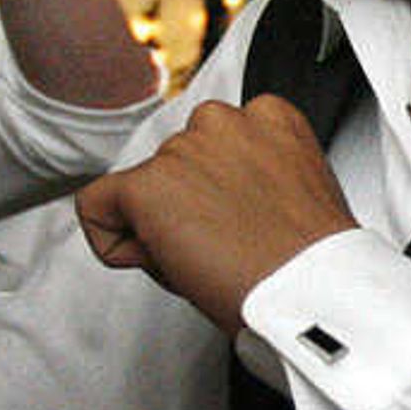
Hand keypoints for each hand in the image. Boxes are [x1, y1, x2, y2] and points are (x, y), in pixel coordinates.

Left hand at [75, 96, 355, 328]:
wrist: (311, 293)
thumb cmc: (314, 263)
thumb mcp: (297, 194)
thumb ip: (253, 177)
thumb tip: (209, 201)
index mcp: (269, 116)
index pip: (214, 143)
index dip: (219, 192)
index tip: (242, 224)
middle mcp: (221, 121)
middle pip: (175, 165)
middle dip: (188, 208)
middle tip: (225, 250)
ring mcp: (180, 151)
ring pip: (142, 190)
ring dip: (161, 227)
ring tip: (209, 260)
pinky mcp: (146, 186)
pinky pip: (96, 207)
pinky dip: (113, 241)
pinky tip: (157, 261)